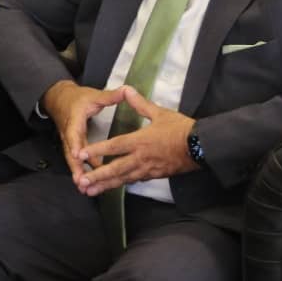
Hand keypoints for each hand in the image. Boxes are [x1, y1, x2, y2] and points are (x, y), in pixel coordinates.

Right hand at [42, 80, 125, 177]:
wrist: (59, 99)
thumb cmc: (77, 98)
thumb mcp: (93, 95)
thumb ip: (110, 96)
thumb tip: (127, 90)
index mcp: (74, 121)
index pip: (73, 134)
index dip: (74, 145)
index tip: (77, 155)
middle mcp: (69, 134)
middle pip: (71, 153)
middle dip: (76, 168)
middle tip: (81, 181)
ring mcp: (69, 142)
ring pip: (72, 160)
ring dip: (77, 173)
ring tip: (83, 188)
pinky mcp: (72, 147)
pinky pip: (76, 161)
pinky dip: (80, 172)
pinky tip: (86, 184)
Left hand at [72, 87, 196, 195]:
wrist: (201, 146)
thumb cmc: (181, 128)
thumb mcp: (159, 113)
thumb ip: (140, 104)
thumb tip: (126, 89)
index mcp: (140, 140)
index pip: (113, 146)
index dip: (96, 150)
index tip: (80, 155)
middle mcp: (141, 157)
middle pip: (115, 169)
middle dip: (97, 176)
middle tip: (81, 182)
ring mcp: (148, 169)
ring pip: (123, 179)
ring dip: (106, 185)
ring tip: (90, 191)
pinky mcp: (155, 175)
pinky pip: (135, 181)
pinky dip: (122, 184)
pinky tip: (113, 187)